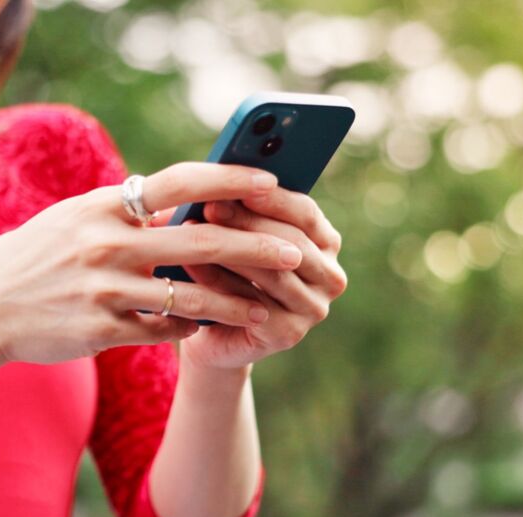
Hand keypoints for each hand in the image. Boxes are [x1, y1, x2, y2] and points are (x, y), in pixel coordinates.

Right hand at [0, 163, 305, 365]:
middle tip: (294, 252)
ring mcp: (105, 289)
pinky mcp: (101, 330)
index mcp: (103, 206)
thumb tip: (183, 204)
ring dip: (234, 304)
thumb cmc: (34, 259)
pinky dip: (187, 329)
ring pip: (191, 298)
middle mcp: (107, 243)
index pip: (180, 183)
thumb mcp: (73, 220)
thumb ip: (124, 212)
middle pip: (202, 242)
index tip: (270, 184)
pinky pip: (162, 331)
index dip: (231, 181)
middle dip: (256, 247)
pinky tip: (202, 329)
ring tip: (264, 309)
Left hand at [177, 188, 347, 369]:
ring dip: (231, 250)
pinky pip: (253, 304)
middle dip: (247, 222)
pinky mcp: (290, 334)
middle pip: (291, 242)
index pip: (305, 213)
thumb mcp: (237, 235)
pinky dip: (220, 282)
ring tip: (194, 231)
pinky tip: (191, 266)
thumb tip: (220, 176)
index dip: (272, 198)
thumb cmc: (226, 272)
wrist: (215, 330)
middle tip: (210, 206)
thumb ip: (241, 208)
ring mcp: (314, 308)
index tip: (238, 183)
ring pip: (273, 272)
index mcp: (325, 242)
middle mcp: (330, 276)